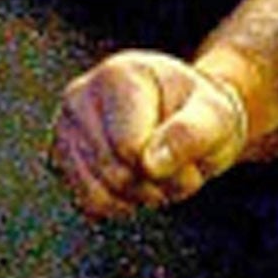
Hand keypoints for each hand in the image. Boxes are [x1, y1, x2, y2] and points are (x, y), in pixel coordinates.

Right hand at [48, 49, 249, 217]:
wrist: (191, 117)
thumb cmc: (204, 113)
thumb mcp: (217, 117)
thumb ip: (190, 135)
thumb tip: (149, 165)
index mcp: (119, 75)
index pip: (130, 147)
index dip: (167, 165)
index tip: (187, 146)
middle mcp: (79, 96)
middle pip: (115, 173)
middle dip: (159, 182)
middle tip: (179, 161)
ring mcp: (64, 128)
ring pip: (99, 194)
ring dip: (143, 195)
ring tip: (161, 168)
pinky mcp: (60, 158)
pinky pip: (89, 203)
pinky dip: (123, 203)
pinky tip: (139, 179)